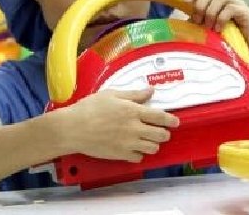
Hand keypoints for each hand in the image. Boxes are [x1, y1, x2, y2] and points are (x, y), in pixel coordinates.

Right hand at [56, 88, 178, 161]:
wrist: (73, 128)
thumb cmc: (89, 108)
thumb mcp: (111, 94)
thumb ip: (133, 94)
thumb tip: (151, 91)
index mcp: (133, 111)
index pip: (161, 117)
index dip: (171, 120)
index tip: (175, 121)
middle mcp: (135, 128)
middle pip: (161, 135)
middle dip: (164, 133)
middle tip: (160, 130)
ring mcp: (129, 143)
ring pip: (153, 148)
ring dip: (153, 143)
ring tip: (147, 139)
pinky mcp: (121, 155)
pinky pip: (139, 157)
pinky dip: (139, 153)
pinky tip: (133, 147)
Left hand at [184, 0, 248, 59]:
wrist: (242, 51)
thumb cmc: (220, 38)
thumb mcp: (202, 27)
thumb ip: (193, 20)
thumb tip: (174, 20)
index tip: (185, 1)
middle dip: (200, 5)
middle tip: (198, 21)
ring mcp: (237, 2)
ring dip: (210, 12)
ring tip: (208, 27)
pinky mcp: (246, 12)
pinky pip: (231, 8)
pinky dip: (221, 18)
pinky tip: (218, 29)